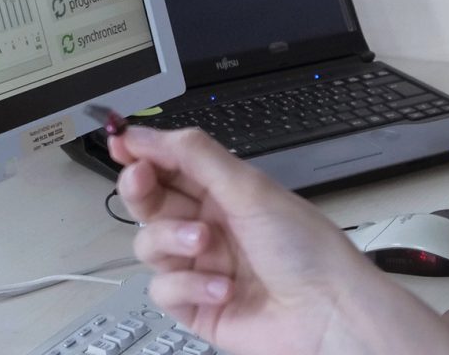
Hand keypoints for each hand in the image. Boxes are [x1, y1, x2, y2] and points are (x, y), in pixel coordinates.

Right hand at [111, 125, 446, 354]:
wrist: (328, 315)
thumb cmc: (306, 250)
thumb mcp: (249, 187)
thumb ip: (193, 156)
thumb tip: (146, 132)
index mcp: (224, 191)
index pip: (170, 163)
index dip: (143, 151)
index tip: (120, 141)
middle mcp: (208, 225)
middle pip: (150, 201)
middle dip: (141, 188)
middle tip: (142, 179)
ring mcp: (200, 267)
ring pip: (148, 244)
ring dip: (172, 240)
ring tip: (206, 245)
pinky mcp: (196, 307)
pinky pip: (164, 290)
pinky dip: (190, 287)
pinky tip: (223, 288)